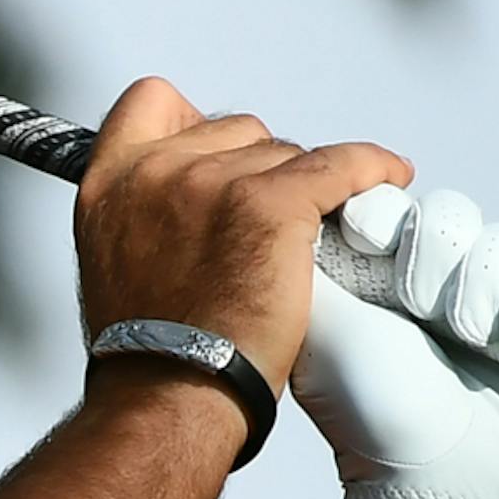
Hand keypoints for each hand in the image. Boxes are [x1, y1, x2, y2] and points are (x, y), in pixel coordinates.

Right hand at [76, 79, 410, 399]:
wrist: (168, 399)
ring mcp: (213, 183)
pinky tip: (390, 178)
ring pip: (285, 153)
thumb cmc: (149, 357)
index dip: (195, 123)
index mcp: (108, 184)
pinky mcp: (271, 204)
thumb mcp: (116, 265)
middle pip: (235, 130)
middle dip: (257, 169)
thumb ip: (145, 216)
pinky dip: (371, 170)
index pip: (152, 100)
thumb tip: (190, 202)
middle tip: (264, 230)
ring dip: (301, 191)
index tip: (218, 155)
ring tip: (301, 244)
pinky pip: (340, 165)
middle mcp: (156, 171)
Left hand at [293, 187, 498, 498]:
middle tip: (416, 306)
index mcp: (382, 282)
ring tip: (466, 334)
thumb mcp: (319, 329)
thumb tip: (295, 210)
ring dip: (480, 285)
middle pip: (451, 219)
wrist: (436, 481)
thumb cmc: (372, 414)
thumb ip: (309, 265)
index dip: (389, 219)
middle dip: (434, 258)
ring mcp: (493, 306)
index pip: (397, 211)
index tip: (371, 238)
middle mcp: (438, 289)